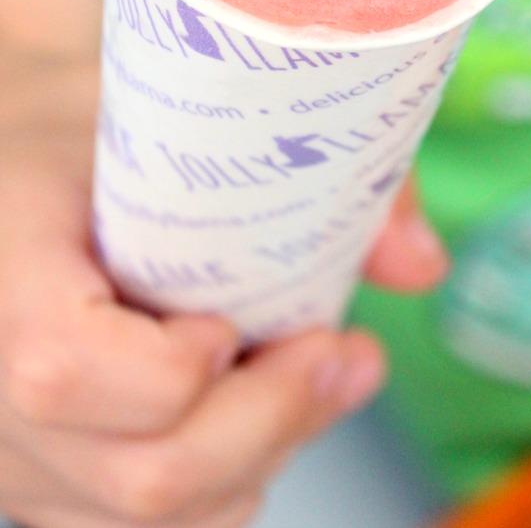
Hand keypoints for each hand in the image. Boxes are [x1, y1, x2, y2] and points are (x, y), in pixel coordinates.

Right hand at [0, 0, 448, 527]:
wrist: (26, 155)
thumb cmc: (97, 123)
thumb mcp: (180, 109)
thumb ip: (310, 167)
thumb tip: (423, 264)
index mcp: (7, 265)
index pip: (63, 365)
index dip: (171, 369)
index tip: (236, 320)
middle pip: (137, 473)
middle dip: (273, 423)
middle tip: (342, 354)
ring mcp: (11, 445)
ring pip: (149, 521)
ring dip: (264, 459)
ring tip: (322, 376)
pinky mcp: (43, 477)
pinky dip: (225, 486)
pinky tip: (262, 416)